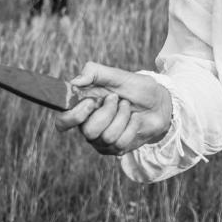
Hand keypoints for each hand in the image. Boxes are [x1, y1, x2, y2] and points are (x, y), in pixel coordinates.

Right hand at [53, 61, 172, 155]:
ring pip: (107, 137)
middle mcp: (88, 126)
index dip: (73, 116)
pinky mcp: (116, 149)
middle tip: (117, 99)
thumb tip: (74, 82)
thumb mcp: (117, 75)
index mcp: (83, 107)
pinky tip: (135, 119)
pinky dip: (132, 127)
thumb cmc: (136, 88)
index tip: (91, 102)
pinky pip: (121, 143)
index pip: (63, 121)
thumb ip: (95, 72)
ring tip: (127, 107)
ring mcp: (102, 140)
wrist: (159, 102)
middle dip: (108, 113)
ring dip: (123, 117)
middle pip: (88, 131)